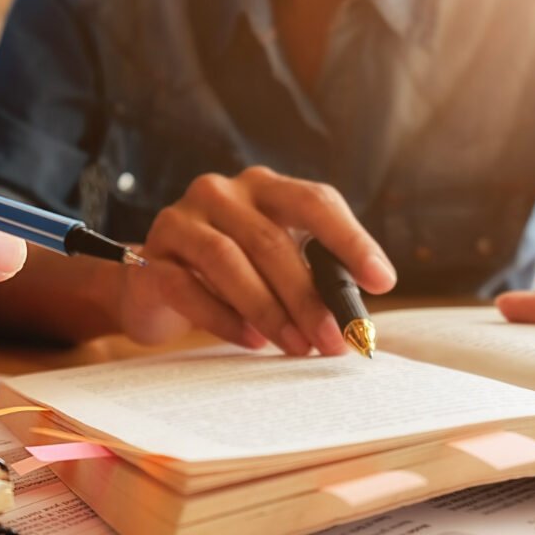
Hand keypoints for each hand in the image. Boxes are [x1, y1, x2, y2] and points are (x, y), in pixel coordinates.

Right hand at [113, 166, 396, 355]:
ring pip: (228, 261)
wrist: (153, 287)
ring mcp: (181, 221)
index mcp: (263, 187)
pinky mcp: (152, 258)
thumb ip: (314, 277)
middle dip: (308, 296)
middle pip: (271, 240)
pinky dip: (225, 319)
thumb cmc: (230, 277)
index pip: (314, 200)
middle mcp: (220, 192)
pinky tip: (252, 342)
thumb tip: (357, 319)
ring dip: (269, 310)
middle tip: (333, 340)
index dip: (351, 240)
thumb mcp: (275, 267)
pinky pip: (189, 288)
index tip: (382, 281)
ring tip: (297, 346)